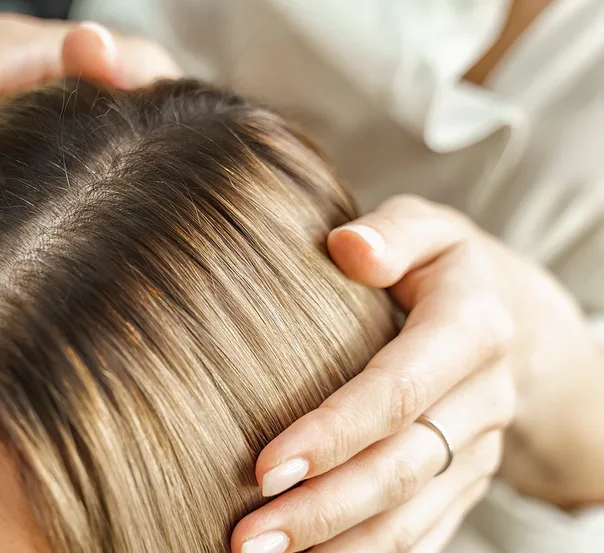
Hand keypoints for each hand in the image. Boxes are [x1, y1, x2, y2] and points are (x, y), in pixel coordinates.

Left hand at [231, 195, 601, 552]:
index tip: (265, 466)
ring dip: (336, 543)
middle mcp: (484, 396)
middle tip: (247, 537)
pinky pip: (423, 530)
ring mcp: (478, 447)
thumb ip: (392, 233)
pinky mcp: (467, 480)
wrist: (512, 318)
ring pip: (410, 513)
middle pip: (399, 467)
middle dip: (321, 508)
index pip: (399, 390)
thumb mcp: (426, 227)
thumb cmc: (442, 266)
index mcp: (472, 327)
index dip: (334, 432)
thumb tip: (350, 247)